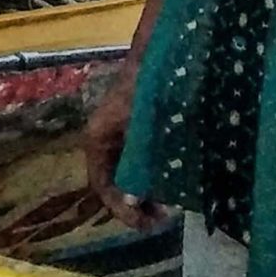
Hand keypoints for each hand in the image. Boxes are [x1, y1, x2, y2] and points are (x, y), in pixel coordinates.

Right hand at [83, 60, 168, 229]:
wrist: (162, 52)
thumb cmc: (149, 87)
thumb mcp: (144, 129)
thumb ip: (138, 163)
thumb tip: (133, 198)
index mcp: (99, 139)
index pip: (101, 185)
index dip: (120, 209)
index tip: (145, 224)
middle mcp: (106, 140)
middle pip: (115, 182)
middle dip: (137, 204)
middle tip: (164, 218)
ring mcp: (123, 136)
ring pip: (129, 174)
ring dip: (148, 192)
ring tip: (172, 205)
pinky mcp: (140, 131)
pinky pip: (142, 163)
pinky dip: (156, 177)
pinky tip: (176, 182)